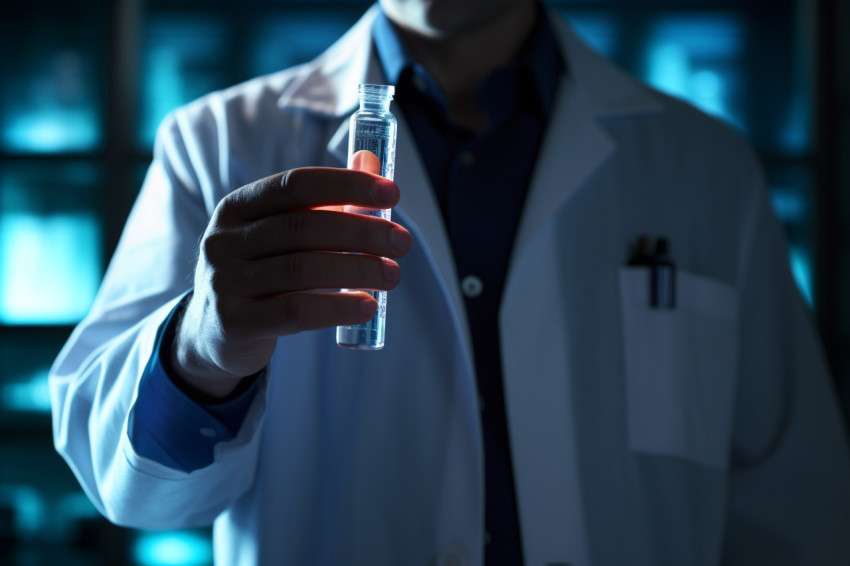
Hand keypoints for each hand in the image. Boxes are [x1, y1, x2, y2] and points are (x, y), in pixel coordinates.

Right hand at [171, 167, 410, 397]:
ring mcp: (225, 282)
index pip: (296, 184)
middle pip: (303, 226)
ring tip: (391, 275)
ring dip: (357, 269)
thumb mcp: (282, 235)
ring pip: (302, 269)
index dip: (347, 185)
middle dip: (361, 231)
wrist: (213, 334)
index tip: (391, 193)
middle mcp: (225, 240)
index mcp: (238, 207)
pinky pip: (295, 311)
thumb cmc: (261, 274)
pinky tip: (367, 306)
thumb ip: (325, 201)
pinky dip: (338, 308)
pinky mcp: (235, 323)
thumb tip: (371, 163)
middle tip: (401, 243)